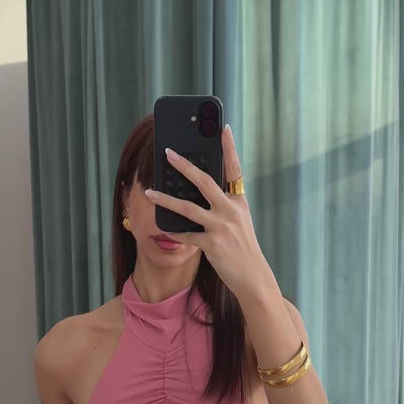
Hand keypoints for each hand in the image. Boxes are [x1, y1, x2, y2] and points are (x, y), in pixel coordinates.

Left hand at [144, 124, 266, 295]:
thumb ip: (224, 205)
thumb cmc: (243, 247)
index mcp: (239, 202)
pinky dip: (173, 230)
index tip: (222, 128)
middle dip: (185, 165)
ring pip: (188, 207)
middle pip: (205, 181)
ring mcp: (221, 227)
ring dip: (166, 199)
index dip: (229, 148)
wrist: (253, 275)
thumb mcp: (239, 221)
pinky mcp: (212, 244)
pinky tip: (163, 226)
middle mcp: (231, 210)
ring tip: (150, 192)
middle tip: (168, 153)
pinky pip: (186, 234)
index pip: (235, 169)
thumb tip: (200, 191)